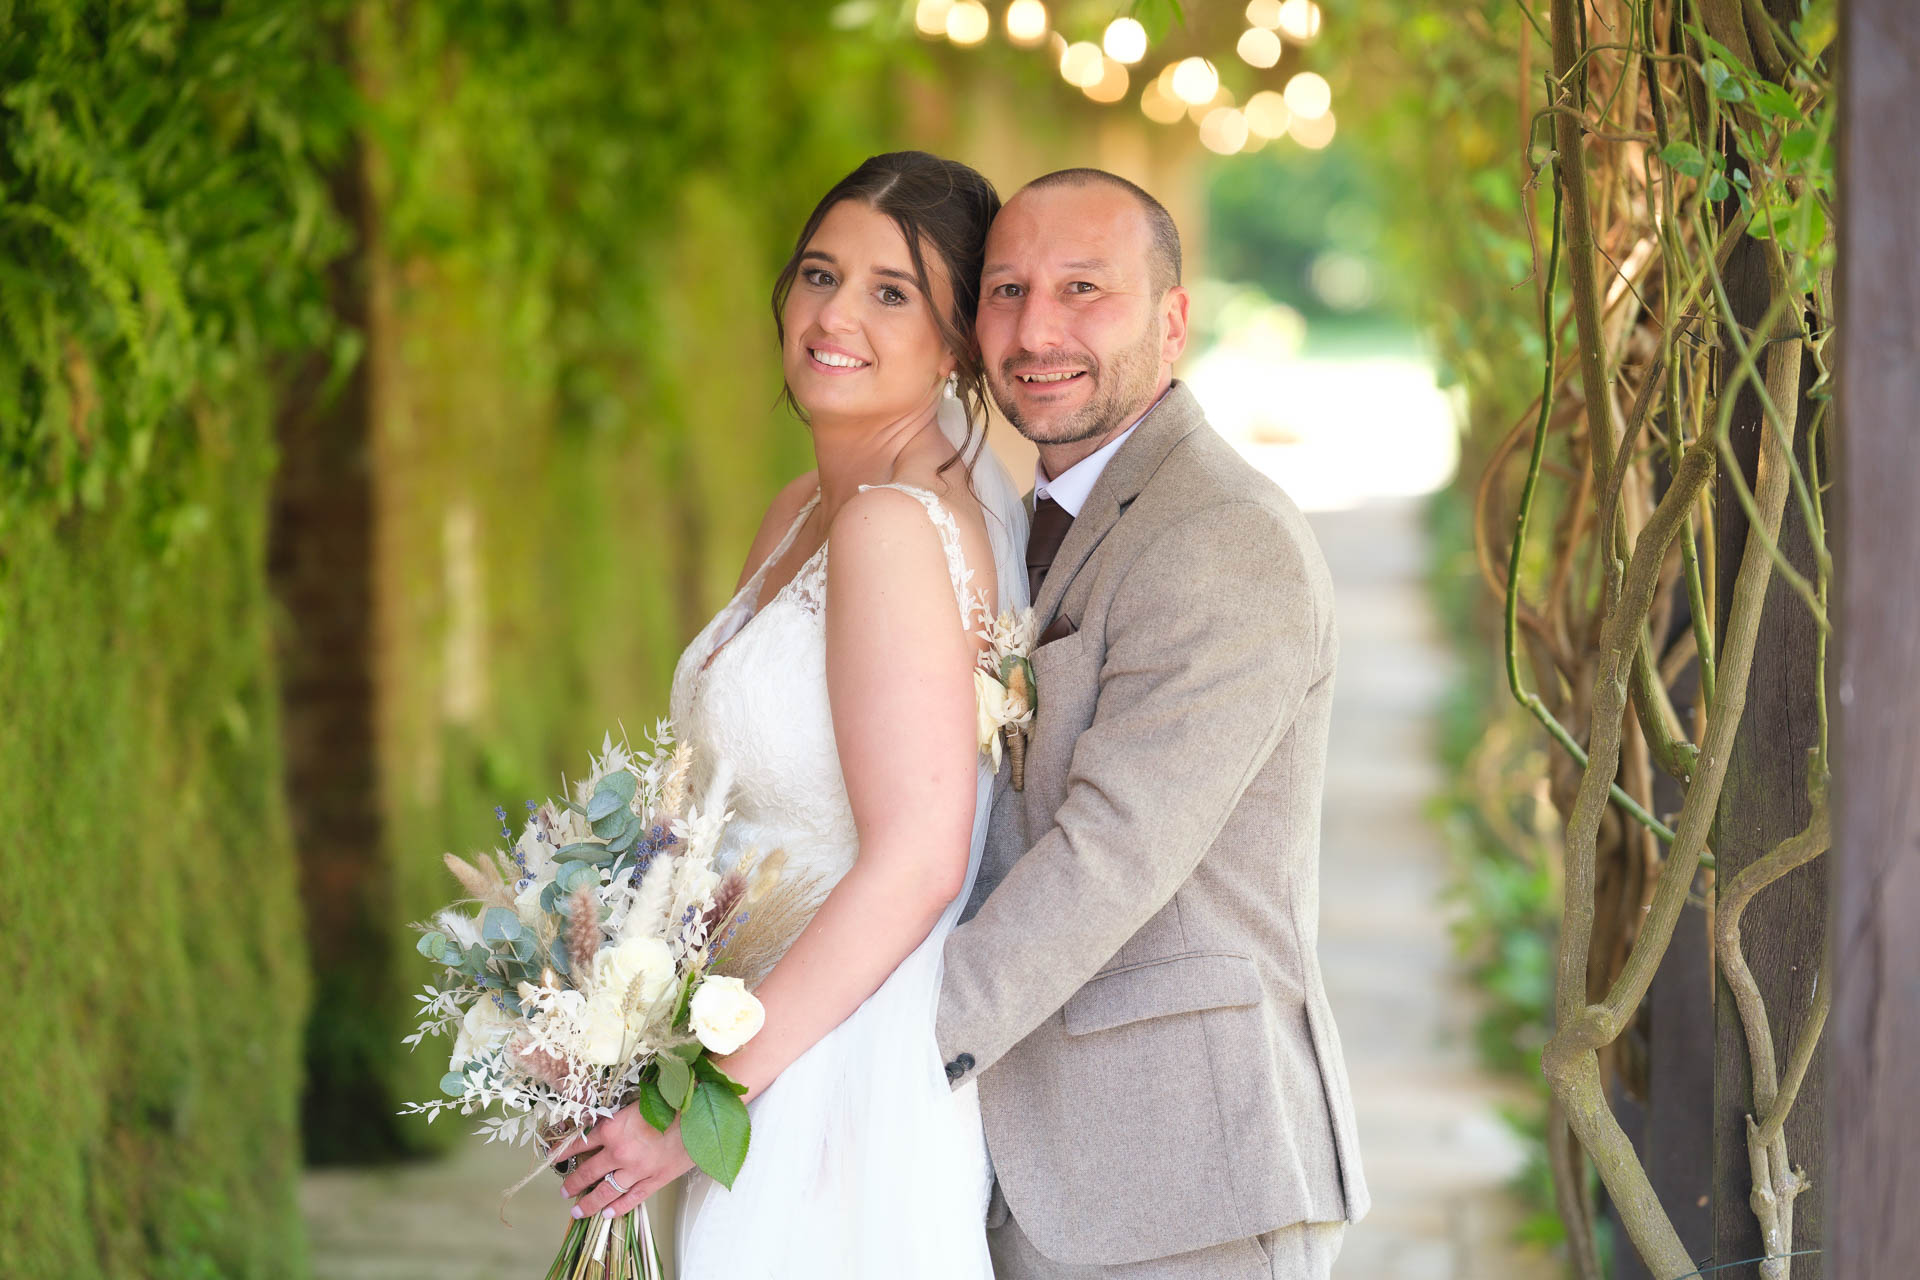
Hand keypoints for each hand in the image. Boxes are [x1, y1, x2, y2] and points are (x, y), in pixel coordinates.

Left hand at [552, 1103, 695, 1219]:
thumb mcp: (637, 1102)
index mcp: (613, 1127)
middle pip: (588, 1172)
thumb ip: (618, 1116)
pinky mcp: (656, 1180)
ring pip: (606, 1191)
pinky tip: (608, 1214)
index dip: (564, 1152)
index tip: (554, 1159)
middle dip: (573, 1183)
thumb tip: (602, 1123)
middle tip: (564, 1191)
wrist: (702, 1112)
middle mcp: (620, 1152)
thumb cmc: (671, 1101)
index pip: (580, 1143)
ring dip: (589, 1203)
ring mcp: (637, 1169)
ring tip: (578, 1211)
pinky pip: (632, 1198)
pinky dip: (618, 1208)